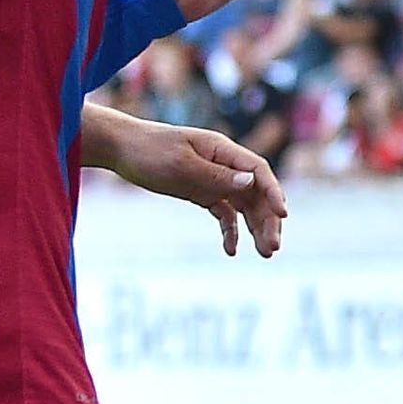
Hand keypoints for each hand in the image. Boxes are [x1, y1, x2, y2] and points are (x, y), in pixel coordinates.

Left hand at [92, 110, 287, 258]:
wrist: (120, 149)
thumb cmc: (149, 151)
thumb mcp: (181, 166)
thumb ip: (216, 176)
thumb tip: (252, 182)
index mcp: (222, 149)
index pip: (258, 171)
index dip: (274, 193)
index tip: (283, 216)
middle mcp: (224, 164)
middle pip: (256, 193)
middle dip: (267, 220)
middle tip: (272, 249)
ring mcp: (213, 179)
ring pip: (244, 206)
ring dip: (256, 229)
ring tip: (265, 254)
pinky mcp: (201, 192)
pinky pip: (224, 213)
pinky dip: (230, 231)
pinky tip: (231, 251)